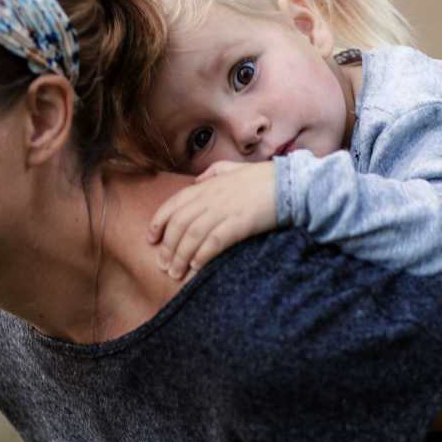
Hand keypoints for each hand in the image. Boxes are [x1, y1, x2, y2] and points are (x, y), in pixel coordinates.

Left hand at [148, 161, 276, 278]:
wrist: (290, 185)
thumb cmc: (263, 178)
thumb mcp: (232, 168)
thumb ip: (211, 173)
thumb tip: (196, 181)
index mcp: (206, 185)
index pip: (172, 205)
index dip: (157, 223)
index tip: (151, 240)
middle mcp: (210, 198)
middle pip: (178, 225)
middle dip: (168, 248)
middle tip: (163, 266)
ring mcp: (224, 211)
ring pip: (191, 236)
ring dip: (181, 257)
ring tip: (176, 273)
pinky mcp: (238, 224)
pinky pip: (212, 243)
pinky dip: (201, 256)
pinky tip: (196, 268)